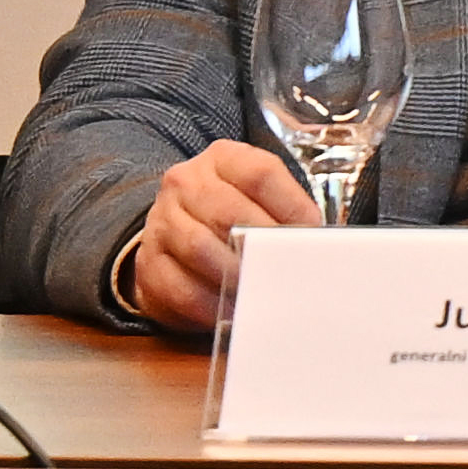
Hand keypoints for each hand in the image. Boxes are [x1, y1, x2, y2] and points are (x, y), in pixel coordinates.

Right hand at [114, 136, 320, 334]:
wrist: (171, 230)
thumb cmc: (230, 212)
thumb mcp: (256, 195)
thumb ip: (284, 209)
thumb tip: (319, 242)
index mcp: (222, 158)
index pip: (260, 174)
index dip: (291, 205)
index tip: (311, 233)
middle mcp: (185, 183)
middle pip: (228, 212)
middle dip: (263, 246)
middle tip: (287, 270)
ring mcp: (161, 222)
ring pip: (200, 248)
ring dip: (236, 275)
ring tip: (261, 291)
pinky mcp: (148, 263)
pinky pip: (179, 288)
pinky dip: (210, 304)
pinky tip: (232, 310)